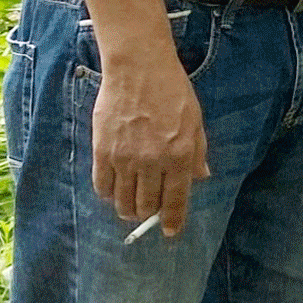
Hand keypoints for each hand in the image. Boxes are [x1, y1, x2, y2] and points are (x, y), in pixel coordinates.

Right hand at [90, 50, 210, 236]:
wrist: (138, 70)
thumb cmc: (172, 92)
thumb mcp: (195, 121)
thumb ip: (197, 152)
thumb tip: (201, 178)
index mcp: (179, 155)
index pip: (176, 201)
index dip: (173, 221)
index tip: (171, 232)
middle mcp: (151, 162)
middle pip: (146, 206)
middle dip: (149, 215)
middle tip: (150, 212)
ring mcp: (124, 159)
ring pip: (122, 202)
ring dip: (128, 209)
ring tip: (132, 205)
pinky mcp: (101, 152)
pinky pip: (102, 186)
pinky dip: (109, 195)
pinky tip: (115, 190)